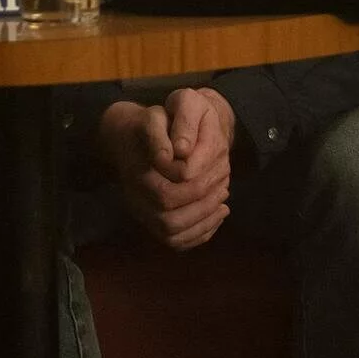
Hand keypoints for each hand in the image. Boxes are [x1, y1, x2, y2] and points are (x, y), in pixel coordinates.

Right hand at [97, 99, 231, 249]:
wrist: (133, 137)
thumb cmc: (154, 124)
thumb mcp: (158, 117)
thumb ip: (166, 131)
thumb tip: (179, 152)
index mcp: (138, 176)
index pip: (167, 195)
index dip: (196, 187)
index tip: (220, 170)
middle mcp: (135, 199)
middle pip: (169, 221)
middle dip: (203, 207)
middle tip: (225, 188)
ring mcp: (142, 213)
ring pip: (172, 235)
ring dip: (204, 222)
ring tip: (224, 204)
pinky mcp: (152, 220)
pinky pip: (175, 241)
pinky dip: (200, 233)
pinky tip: (217, 214)